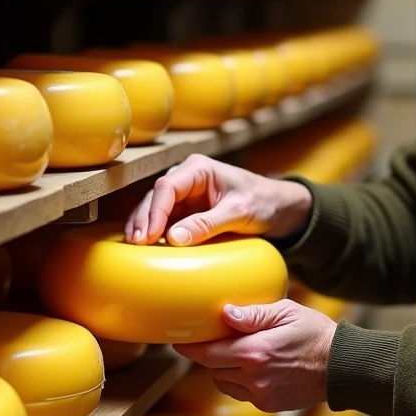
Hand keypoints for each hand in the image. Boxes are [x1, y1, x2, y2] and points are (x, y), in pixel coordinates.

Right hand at [126, 154, 312, 245]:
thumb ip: (207, 223)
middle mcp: (188, 178)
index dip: (155, 211)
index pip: (167, 187)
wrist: (279, 207)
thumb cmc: (263, 201)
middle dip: (144, 219)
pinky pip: (167, 220)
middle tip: (137, 243)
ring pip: (156, 208)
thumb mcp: (238, 212)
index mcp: (199, 169)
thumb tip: (174, 238)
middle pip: (156, 197)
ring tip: (136, 246)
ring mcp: (186, 195)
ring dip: (145, 226)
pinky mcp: (188, 211)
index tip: (150, 235)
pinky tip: (148, 246)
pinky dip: (156, 232)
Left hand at [175, 300, 335, 411]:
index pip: (207, 352)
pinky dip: (237, 380)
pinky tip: (249, 366)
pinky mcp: (267, 404)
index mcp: (254, 352)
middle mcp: (253, 377)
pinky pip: (240, 392)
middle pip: (211, 367)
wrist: (342, 366)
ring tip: (231, 351)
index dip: (189, 346)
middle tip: (203, 340)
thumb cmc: (315, 332)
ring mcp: (260, 394)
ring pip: (223, 382)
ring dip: (220, 368)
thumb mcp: (286, 311)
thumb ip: (253, 314)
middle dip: (205, 354)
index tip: (178, 339)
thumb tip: (224, 314)